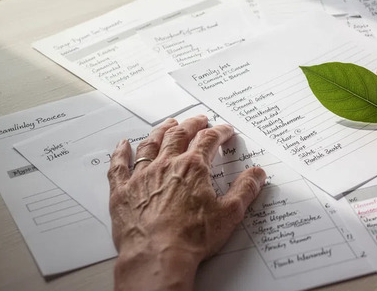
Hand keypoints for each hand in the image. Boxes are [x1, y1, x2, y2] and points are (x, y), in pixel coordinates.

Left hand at [108, 116, 265, 290]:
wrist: (157, 256)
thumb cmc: (191, 238)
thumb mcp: (229, 214)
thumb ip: (245, 190)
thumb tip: (257, 174)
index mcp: (193, 167)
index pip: (209, 140)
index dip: (220, 132)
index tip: (225, 131)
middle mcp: (167, 165)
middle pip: (179, 135)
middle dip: (192, 124)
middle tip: (199, 120)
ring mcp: (142, 176)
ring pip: (151, 144)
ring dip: (161, 131)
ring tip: (168, 124)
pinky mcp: (123, 191)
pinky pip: (119, 166)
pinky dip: (121, 153)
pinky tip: (123, 145)